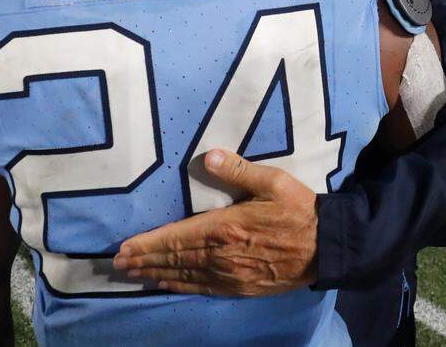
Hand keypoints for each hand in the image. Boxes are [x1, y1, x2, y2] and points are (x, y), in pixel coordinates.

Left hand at [112, 150, 317, 296]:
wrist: (326, 247)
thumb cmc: (299, 210)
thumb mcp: (272, 181)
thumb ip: (237, 170)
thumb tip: (207, 156)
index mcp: (226, 228)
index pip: (177, 237)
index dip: (148, 243)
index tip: (125, 247)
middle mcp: (222, 256)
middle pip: (175, 259)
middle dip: (144, 260)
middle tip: (118, 263)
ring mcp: (231, 276)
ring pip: (185, 276)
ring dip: (157, 274)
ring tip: (134, 274)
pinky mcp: (241, 288)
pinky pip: (203, 289)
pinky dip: (181, 287)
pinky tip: (167, 285)